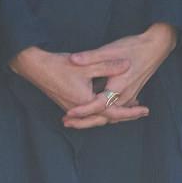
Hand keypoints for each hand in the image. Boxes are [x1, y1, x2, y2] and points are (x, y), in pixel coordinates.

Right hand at [10, 45, 137, 123]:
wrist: (35, 67)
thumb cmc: (60, 65)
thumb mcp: (87, 64)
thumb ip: (108, 65)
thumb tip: (127, 64)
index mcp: (87, 102)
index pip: (114, 112)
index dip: (131, 111)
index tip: (146, 110)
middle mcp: (80, 110)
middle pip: (107, 118)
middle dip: (125, 115)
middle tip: (143, 111)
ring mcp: (73, 109)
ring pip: (99, 116)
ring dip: (114, 112)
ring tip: (131, 107)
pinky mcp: (69, 104)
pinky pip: (91, 112)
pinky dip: (103, 109)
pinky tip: (110, 99)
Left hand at [63, 23, 176, 129]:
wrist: (156, 46)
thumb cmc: (133, 47)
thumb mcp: (109, 50)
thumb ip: (90, 56)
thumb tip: (73, 59)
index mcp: (119, 86)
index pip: (99, 104)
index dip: (83, 110)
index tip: (69, 113)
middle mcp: (125, 96)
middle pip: (104, 116)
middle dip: (84, 121)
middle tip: (65, 122)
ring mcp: (130, 97)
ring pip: (111, 116)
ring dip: (93, 119)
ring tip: (74, 120)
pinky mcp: (131, 95)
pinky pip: (117, 111)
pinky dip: (105, 115)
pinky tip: (93, 114)